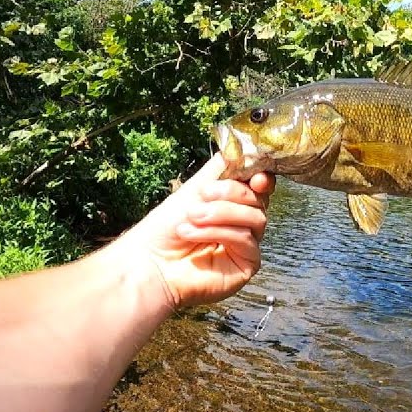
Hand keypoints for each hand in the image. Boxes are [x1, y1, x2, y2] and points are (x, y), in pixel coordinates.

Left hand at [105, 153, 274, 311]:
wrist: (150, 261)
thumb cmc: (165, 228)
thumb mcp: (195, 188)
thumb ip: (222, 168)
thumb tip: (245, 147)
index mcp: (233, 203)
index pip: (259, 185)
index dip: (261, 177)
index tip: (255, 175)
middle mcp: (243, 223)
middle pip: (258, 199)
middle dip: (231, 193)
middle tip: (203, 195)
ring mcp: (247, 244)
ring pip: (255, 218)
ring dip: (221, 213)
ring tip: (192, 216)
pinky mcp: (247, 264)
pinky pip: (245, 240)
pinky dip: (219, 232)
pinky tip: (193, 233)